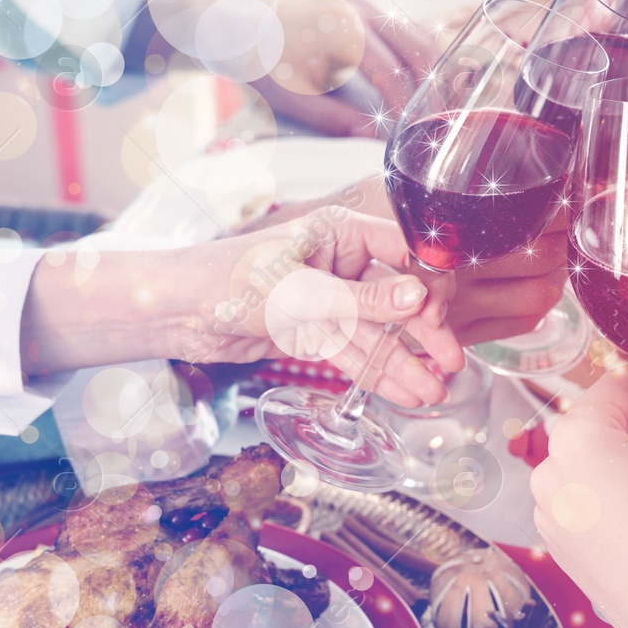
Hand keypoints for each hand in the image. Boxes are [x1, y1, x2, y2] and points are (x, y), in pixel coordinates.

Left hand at [22, 206, 464, 408]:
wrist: (175, 312)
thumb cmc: (229, 281)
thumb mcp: (303, 292)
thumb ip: (364, 300)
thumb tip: (420, 298)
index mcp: (343, 234)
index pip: (405, 252)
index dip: (429, 285)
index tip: (440, 318)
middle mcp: (342, 264)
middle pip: (398, 298)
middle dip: (425, 333)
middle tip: (452, 363)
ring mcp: (329, 300)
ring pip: (377, 332)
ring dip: (405, 362)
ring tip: (434, 392)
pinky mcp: (313, 331)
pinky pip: (354, 352)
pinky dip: (377, 373)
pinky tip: (405, 393)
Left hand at [254, 0, 438, 137]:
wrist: (243, 28)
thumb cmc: (265, 64)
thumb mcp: (292, 97)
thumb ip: (334, 119)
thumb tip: (374, 139)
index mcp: (337, 29)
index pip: (388, 70)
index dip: (404, 104)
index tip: (410, 130)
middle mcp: (357, 10)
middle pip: (417, 48)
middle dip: (431, 88)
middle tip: (434, 123)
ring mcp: (367, 6)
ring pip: (420, 37)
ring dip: (433, 73)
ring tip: (433, 108)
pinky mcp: (371, 11)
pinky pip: (410, 33)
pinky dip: (423, 61)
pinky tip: (423, 89)